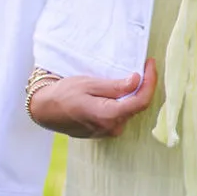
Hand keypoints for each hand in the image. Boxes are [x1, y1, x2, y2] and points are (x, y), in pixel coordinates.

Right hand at [28, 57, 158, 137]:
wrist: (46, 110)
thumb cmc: (64, 94)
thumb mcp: (89, 84)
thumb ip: (115, 86)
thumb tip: (137, 81)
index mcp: (108, 116)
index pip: (141, 101)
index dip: (150, 82)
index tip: (150, 64)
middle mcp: (111, 128)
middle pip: (137, 106)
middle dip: (143, 86)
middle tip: (143, 66)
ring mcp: (108, 132)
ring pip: (129, 110)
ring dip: (132, 94)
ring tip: (131, 75)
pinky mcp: (104, 131)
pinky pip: (120, 115)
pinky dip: (123, 101)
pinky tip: (119, 90)